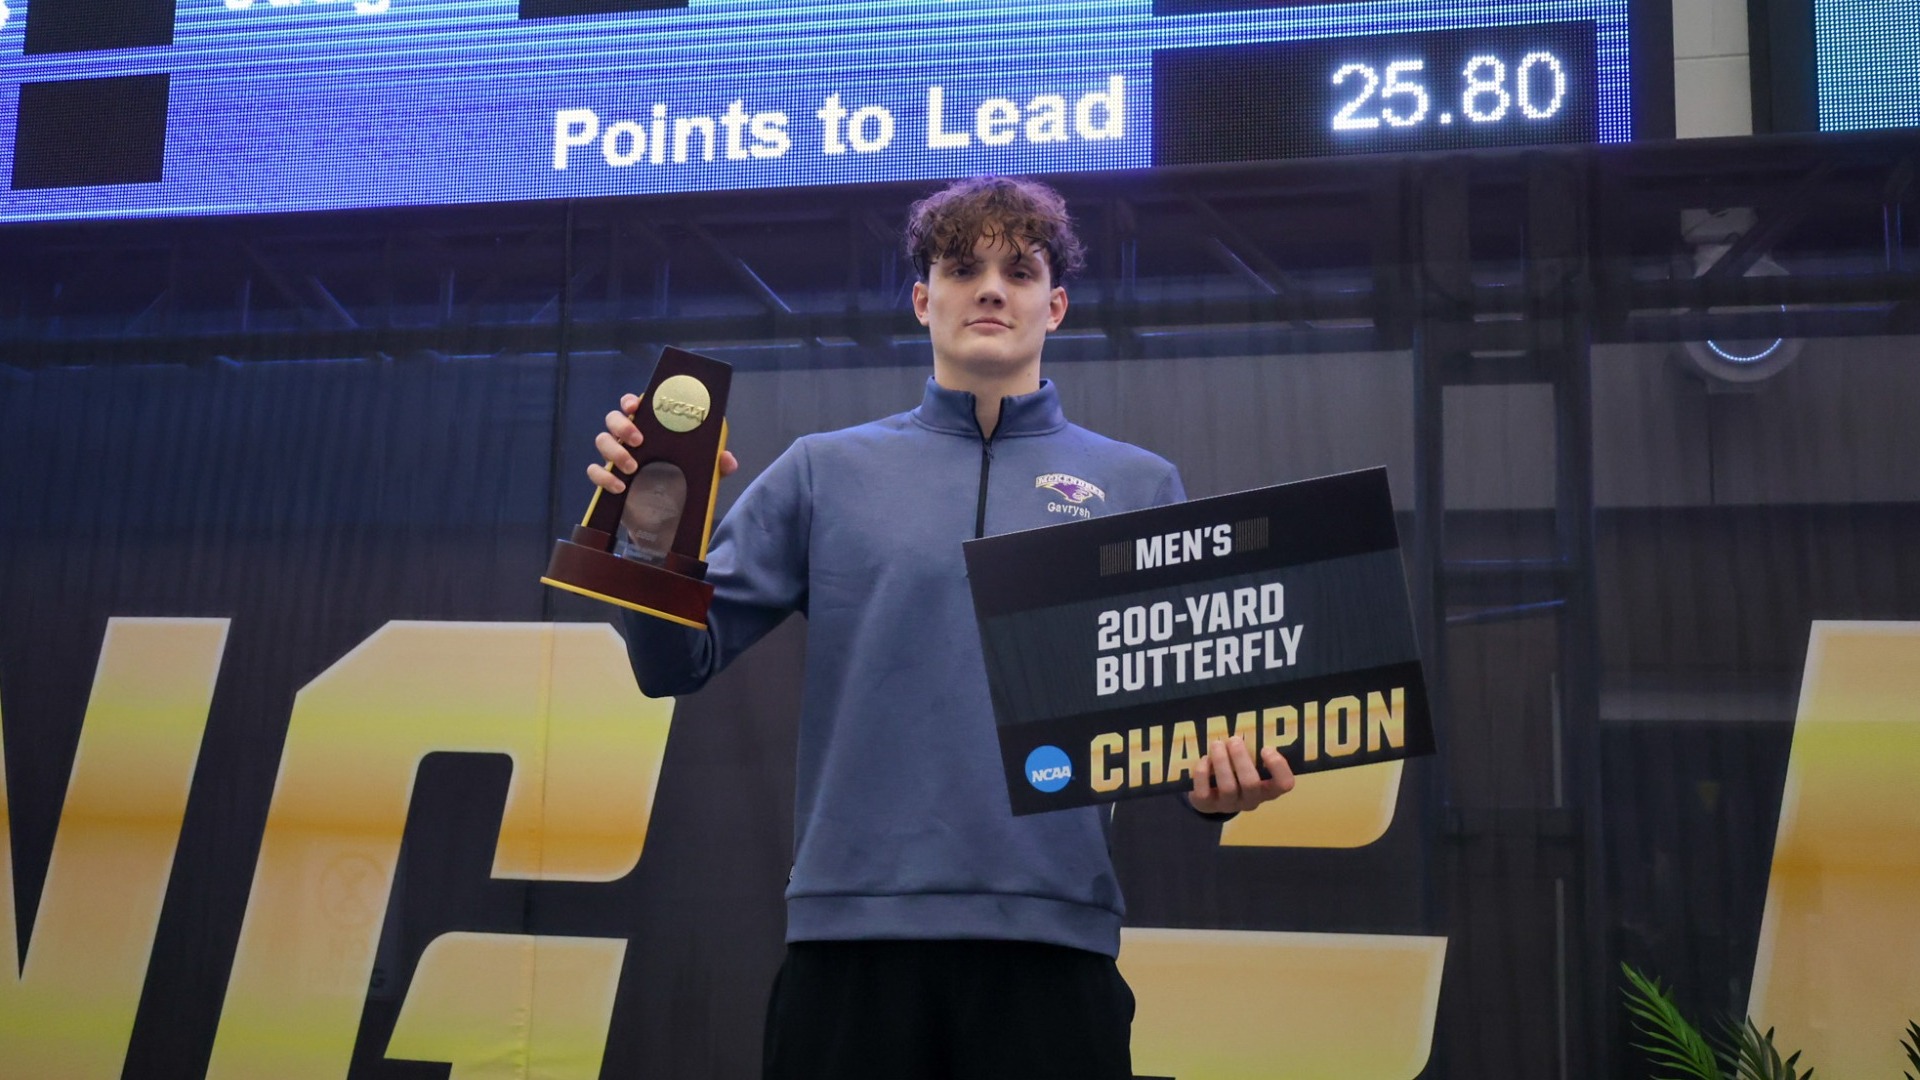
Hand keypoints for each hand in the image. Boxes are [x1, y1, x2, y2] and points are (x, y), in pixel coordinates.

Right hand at [587, 392, 739, 492]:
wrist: (667, 516)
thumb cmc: (682, 480)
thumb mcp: (703, 471)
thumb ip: (716, 463)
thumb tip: (727, 460)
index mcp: (650, 428)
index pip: (634, 405)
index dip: (630, 401)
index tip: (636, 406)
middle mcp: (629, 438)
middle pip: (613, 419)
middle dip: (622, 426)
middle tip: (639, 441)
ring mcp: (616, 457)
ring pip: (601, 440)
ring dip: (614, 451)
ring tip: (633, 467)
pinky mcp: (607, 478)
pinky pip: (594, 471)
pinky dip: (603, 477)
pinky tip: (620, 486)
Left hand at [1188, 735, 1294, 814]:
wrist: (1211, 797)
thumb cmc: (1237, 773)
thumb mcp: (1250, 764)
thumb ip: (1254, 751)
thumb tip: (1250, 723)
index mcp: (1267, 789)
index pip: (1284, 784)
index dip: (1278, 767)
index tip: (1266, 748)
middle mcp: (1251, 800)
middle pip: (1251, 783)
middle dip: (1241, 759)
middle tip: (1233, 740)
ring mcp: (1229, 805)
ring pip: (1228, 787)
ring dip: (1222, 762)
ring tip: (1216, 744)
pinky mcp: (1207, 806)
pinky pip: (1204, 792)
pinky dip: (1203, 773)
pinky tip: (1204, 759)